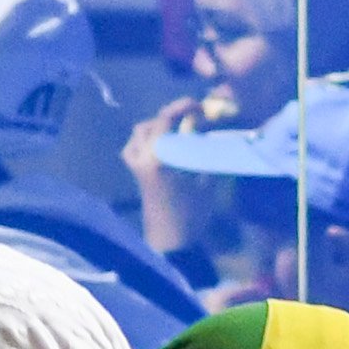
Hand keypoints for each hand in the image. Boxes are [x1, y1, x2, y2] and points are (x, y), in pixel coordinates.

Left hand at [125, 98, 216, 255]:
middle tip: (188, 119)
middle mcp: (142, 158)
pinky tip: (163, 148)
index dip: (182, 106)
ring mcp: (135, 167)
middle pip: (148, 125)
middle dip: (167, 117)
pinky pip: (134, 150)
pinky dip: (145, 143)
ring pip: (137, 136)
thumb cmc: (191, 214)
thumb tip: (215, 134)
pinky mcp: (136, 176)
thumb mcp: (207, 183)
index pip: (164, 118)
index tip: (199, 106)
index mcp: (158, 157)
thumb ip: (207, 154)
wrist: (169, 243)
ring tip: (175, 132)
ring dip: (155, 128)